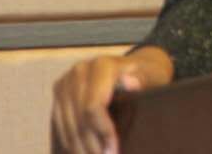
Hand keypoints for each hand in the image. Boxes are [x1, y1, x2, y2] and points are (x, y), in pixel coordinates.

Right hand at [51, 46, 172, 153]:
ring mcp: (67, 80)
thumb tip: (130, 83)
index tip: (114, 151)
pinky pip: (60, 122)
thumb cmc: (146, 75)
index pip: (94, 106)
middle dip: (91, 145)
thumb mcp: (151, 75)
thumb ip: (143, 80)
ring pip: (67, 123)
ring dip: (79, 147)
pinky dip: (70, 140)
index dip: (103, 131)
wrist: (133, 66)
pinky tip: (81, 152)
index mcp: (102, 66)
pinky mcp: (59, 91)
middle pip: (79, 117)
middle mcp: (80, 70)